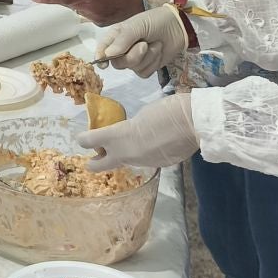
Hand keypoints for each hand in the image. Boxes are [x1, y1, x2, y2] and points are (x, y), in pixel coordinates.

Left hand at [75, 93, 197, 171]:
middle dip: (93, 161)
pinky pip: (143, 161)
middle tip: (94, 154)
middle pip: (97, 166)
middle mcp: (126, 154)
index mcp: (118, 137)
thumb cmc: (167, 111)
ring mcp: (142, 163)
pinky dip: (142, 154)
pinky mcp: (157, 166)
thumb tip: (128, 133)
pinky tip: (151, 144)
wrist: (195, 123)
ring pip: (123, 162)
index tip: (82, 137)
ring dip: (120, 155)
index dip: (83, 139)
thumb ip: (129, 128)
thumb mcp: (141, 115)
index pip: (89, 141)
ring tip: (127, 143)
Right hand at [93, 5, 191, 75]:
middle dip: (133, 56)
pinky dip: (153, 62)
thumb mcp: (137, 26)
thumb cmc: (155, 21)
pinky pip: (144, 72)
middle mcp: (122, 49)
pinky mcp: (146, 67)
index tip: (104, 64)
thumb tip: (107, 55)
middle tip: (144, 44)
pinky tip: (158, 51)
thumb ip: (122, 40)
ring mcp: (134, 59)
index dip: (101, 58)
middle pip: (118, 63)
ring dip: (147, 57)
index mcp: (116, 36)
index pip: (102, 49)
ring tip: (155, 44)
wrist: (178, 26)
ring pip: (132, 68)